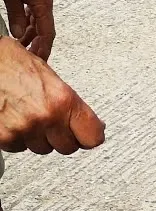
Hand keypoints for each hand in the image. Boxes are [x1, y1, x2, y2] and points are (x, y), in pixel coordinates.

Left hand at [0, 0, 54, 59]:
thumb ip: (15, 13)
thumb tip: (20, 34)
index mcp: (42, 0)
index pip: (47, 32)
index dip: (43, 49)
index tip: (39, 62)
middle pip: (45, 29)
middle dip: (38, 45)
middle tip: (28, 59)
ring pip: (39, 21)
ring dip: (32, 35)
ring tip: (21, 46)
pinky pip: (34, 12)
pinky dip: (28, 23)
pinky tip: (20, 28)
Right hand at [0, 36, 102, 154]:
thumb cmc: (9, 62)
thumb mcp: (47, 75)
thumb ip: (69, 102)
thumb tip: (90, 122)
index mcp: (62, 99)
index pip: (92, 136)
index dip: (89, 136)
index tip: (86, 134)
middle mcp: (45, 116)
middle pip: (68, 147)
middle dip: (61, 136)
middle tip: (50, 121)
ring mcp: (24, 129)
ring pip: (42, 148)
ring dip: (37, 137)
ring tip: (26, 114)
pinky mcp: (4, 137)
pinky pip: (19, 147)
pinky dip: (16, 137)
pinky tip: (12, 118)